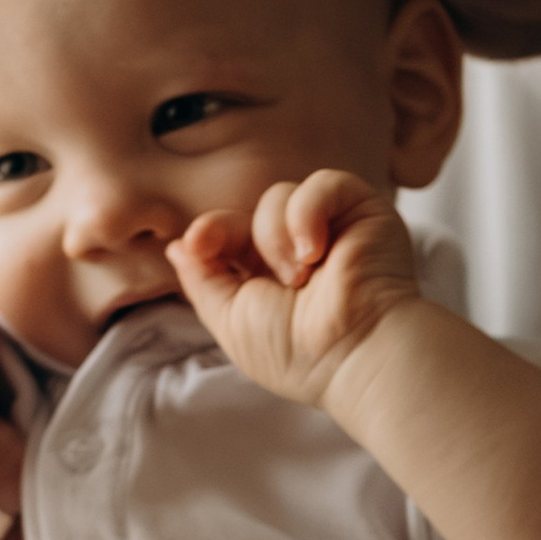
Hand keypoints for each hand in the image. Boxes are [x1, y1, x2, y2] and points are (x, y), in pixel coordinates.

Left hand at [169, 172, 426, 410]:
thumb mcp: (229, 319)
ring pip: (279, 196)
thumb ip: (202, 281)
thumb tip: (178, 246)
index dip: (207, 233)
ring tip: (299, 278)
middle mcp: (298, 248)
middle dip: (239, 234)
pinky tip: (315, 252)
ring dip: (276, 237)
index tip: (196, 244)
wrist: (353, 355)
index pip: (227, 233)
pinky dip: (308, 212)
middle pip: (251, 212)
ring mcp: (331, 227)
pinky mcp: (363, 210)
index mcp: (266, 274)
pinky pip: (323, 184)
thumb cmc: (295, 351)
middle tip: (260, 272)